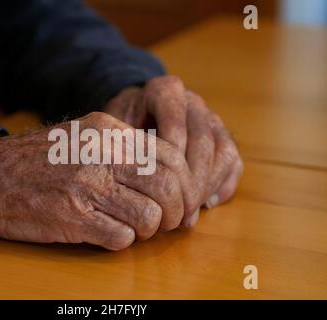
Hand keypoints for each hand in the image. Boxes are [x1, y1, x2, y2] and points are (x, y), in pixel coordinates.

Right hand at [0, 112, 201, 249]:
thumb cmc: (42, 159)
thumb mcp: (85, 136)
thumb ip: (125, 148)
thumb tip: (170, 174)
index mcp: (108, 130)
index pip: (171, 155)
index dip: (187, 183)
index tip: (185, 200)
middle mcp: (102, 154)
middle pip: (168, 186)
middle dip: (177, 210)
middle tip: (170, 220)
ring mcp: (87, 186)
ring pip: (150, 216)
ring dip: (150, 229)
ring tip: (135, 226)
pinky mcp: (73, 218)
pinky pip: (122, 238)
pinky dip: (123, 240)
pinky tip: (108, 232)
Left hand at [104, 76, 242, 225]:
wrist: (136, 108)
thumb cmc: (121, 122)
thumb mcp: (113, 127)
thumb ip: (126, 148)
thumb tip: (140, 185)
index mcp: (165, 91)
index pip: (175, 130)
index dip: (172, 167)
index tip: (162, 195)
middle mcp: (192, 101)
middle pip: (203, 143)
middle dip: (192, 183)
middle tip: (179, 214)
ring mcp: (210, 117)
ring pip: (223, 152)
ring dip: (208, 187)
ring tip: (189, 214)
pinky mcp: (221, 134)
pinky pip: (232, 159)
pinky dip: (223, 184)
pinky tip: (206, 204)